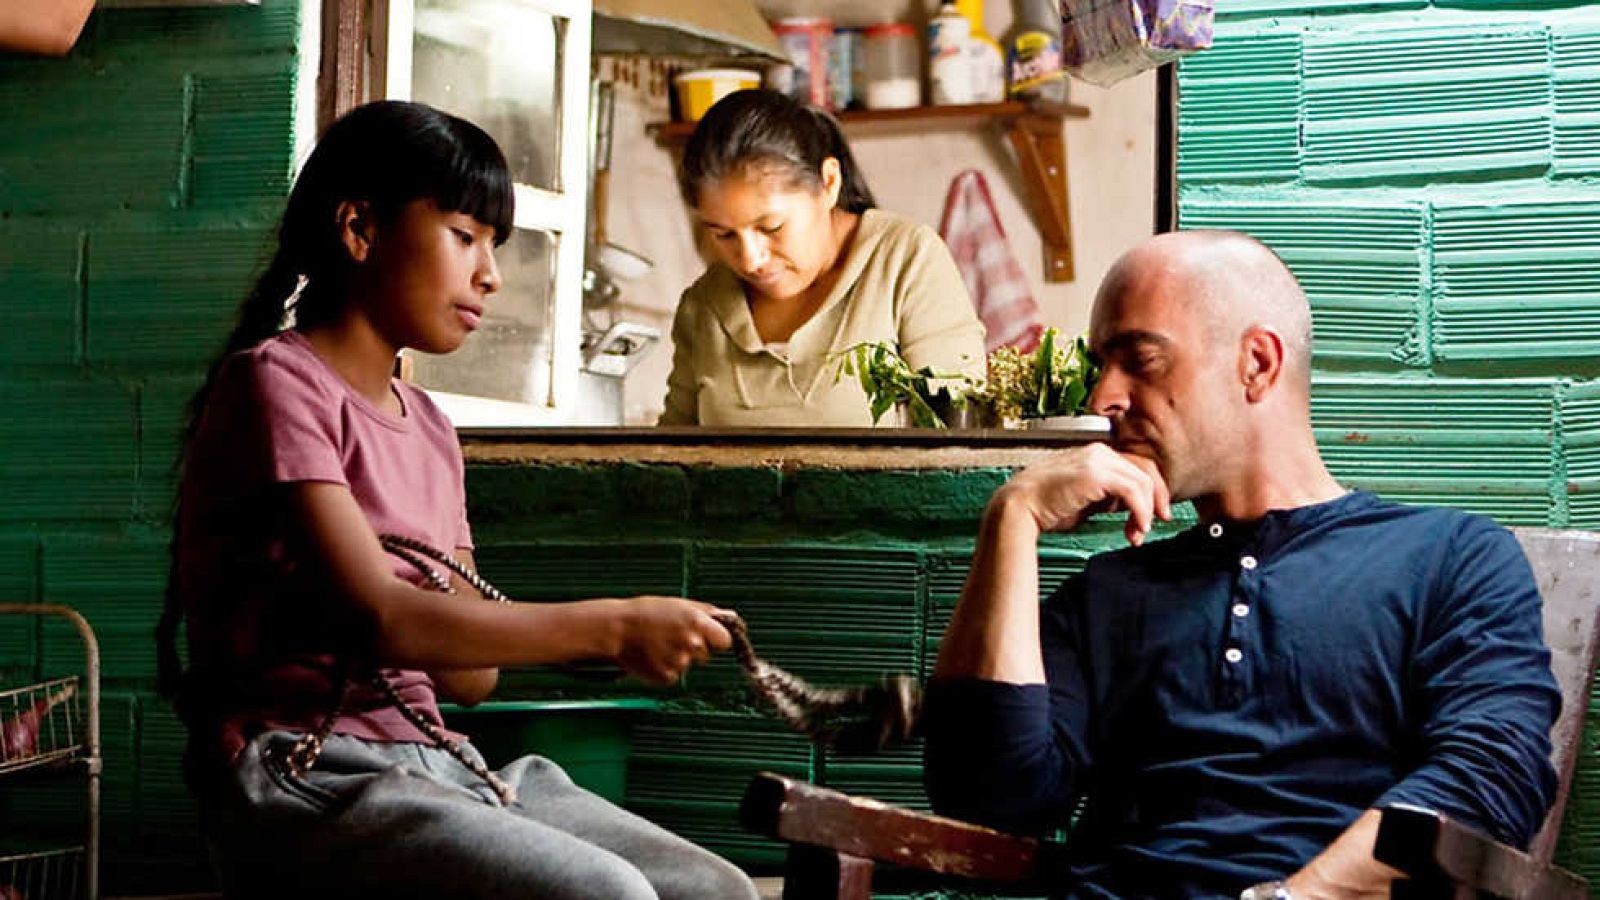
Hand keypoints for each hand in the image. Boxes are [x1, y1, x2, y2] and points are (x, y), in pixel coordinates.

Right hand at [614, 596, 733, 684]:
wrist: (617, 629)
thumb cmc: (648, 612)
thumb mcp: (680, 604)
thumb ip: (709, 612)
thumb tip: (733, 618)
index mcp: (699, 624)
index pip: (725, 641)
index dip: (717, 639)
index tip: (708, 636)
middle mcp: (692, 645)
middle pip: (706, 654)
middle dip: (695, 647)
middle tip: (672, 636)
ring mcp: (680, 663)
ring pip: (688, 665)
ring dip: (678, 657)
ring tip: (658, 644)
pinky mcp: (667, 677)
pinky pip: (674, 674)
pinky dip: (665, 667)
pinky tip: (652, 655)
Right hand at [995, 444, 1173, 544]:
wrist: (1018, 507)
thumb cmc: (1043, 507)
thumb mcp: (1083, 499)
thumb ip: (1105, 497)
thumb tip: (1126, 506)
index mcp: (1095, 455)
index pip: (1135, 467)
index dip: (1151, 491)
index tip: (1153, 514)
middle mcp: (1098, 452)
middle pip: (1145, 470)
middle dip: (1156, 499)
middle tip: (1157, 521)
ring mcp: (1097, 460)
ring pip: (1142, 480)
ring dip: (1146, 510)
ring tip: (1138, 532)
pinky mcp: (1095, 474)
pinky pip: (1133, 490)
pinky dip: (1140, 511)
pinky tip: (1136, 527)